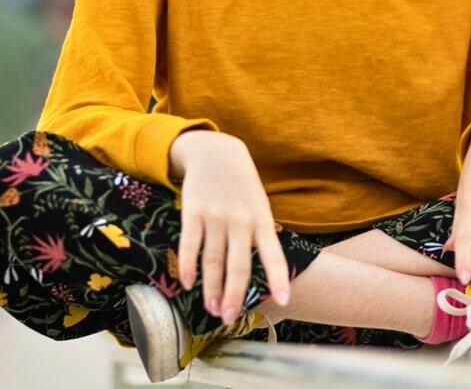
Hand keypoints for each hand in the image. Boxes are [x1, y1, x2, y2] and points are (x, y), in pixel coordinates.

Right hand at [169, 131, 289, 321]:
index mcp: (261, 220)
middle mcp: (241, 221)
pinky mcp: (193, 211)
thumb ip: (259, 235)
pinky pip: (189, 244)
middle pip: (238, 265)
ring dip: (211, 288)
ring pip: (213, 260)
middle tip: (229, 318)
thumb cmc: (242, 186)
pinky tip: (187, 284)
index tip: (283, 301)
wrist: (216, 150)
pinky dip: (187, 265)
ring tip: (210, 309)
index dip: (278, 278)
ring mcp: (216, 216)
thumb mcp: (259, 205)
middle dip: (233, 294)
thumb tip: (260, 271)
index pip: (273, 254)